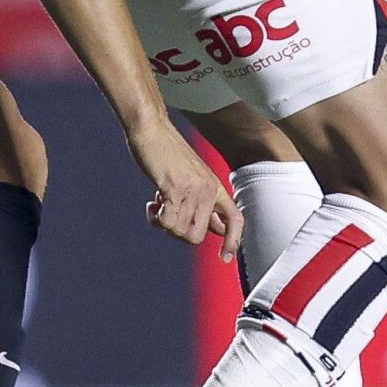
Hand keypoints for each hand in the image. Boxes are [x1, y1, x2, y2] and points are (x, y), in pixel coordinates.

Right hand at [130, 119, 242, 258]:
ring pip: (180, 232)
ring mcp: (193, 190)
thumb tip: (215, 229)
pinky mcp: (174, 188)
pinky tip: (152, 203)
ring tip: (158, 204)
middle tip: (167, 213)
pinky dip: (155, 219)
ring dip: (163, 224)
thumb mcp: (194, 178)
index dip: (233, 241)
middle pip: (198, 237)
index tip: (224, 258)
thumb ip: (204, 203)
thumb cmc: (168, 153)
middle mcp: (208, 190)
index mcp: (215, 187)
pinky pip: (167, 222)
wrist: (152, 128)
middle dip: (178, 232)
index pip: (235, 219)